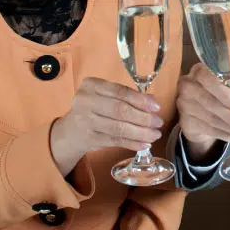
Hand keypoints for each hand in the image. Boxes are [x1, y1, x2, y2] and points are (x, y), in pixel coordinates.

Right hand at [50, 78, 164, 176]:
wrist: (71, 130)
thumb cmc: (94, 108)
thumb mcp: (105, 95)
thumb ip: (126, 96)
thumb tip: (152, 102)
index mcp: (91, 85)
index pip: (119, 91)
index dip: (140, 99)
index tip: (156, 106)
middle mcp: (85, 101)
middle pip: (120, 110)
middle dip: (143, 117)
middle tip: (158, 122)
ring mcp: (85, 121)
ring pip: (118, 128)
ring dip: (140, 132)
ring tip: (155, 134)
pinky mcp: (89, 138)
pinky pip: (115, 141)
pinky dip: (132, 143)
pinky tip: (144, 144)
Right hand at [176, 63, 229, 162]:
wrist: (199, 114)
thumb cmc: (217, 95)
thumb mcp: (229, 89)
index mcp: (199, 71)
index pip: (207, 78)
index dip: (224, 93)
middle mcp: (187, 85)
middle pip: (209, 101)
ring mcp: (183, 104)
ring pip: (210, 117)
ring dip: (229, 126)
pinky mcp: (184, 121)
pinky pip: (207, 129)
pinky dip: (223, 134)